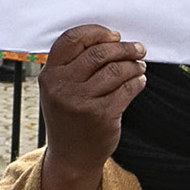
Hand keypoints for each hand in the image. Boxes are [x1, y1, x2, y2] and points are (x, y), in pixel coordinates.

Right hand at [40, 25, 147, 175]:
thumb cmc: (68, 117)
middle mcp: (62, 86)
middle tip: (138, 49)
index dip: (96, 32)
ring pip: (116, 70)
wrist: (71, 157)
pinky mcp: (102, 115)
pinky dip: (137, 82)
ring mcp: (82, 101)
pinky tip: (139, 81)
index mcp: (50, 74)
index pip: (72, 39)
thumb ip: (73, 65)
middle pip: (98, 53)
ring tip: (139, 66)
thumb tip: (108, 40)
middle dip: (124, 48)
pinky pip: (127, 89)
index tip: (114, 36)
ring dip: (133, 65)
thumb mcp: (57, 89)